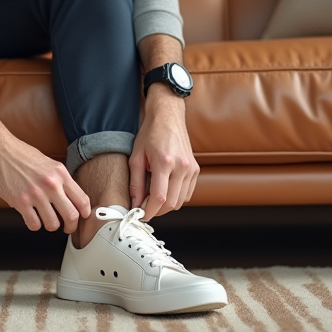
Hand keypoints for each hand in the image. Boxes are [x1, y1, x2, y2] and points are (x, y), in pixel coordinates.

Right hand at [0, 125, 90, 232]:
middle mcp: (51, 184)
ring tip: (46, 220)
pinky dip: (34, 225)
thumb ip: (59, 179)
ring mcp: (36, 194)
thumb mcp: (47, 162)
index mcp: (60, 172)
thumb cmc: (19, 154)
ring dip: (50, 226)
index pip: (82, 199)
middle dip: (71, 226)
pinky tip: (31, 217)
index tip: (82, 217)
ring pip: (53, 224)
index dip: (85, 213)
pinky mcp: (20, 202)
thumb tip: (68, 197)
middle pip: (71, 215)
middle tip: (67, 227)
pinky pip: (34, 224)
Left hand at [128, 87, 198, 220]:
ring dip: (166, 205)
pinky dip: (176, 197)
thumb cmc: (150, 134)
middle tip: (144, 207)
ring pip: (180, 201)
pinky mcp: (196, 169)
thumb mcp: (136, 157)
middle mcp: (181, 167)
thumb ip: (136, 183)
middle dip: (156, 210)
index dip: (149, 212)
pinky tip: (166, 189)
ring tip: (153, 197)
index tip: (140, 215)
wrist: (168, 116)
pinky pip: (187, 193)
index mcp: (164, 162)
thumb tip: (135, 204)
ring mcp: (191, 168)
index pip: (159, 198)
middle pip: (171, 203)